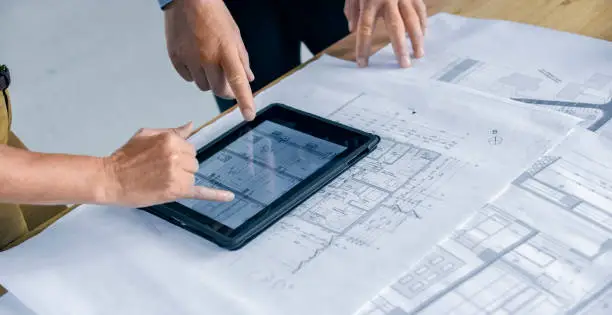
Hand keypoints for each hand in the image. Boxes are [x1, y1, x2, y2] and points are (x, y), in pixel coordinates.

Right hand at [102, 122, 234, 206]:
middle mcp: (177, 155)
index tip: (163, 160)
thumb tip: (191, 125)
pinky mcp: (176, 190)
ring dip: (181, 179)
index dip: (178, 155)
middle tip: (159, 171)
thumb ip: (171, 131)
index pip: (189, 147)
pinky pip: (201, 192)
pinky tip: (229, 196)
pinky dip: (216, 195)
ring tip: (160, 180)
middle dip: (180, 167)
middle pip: (193, 162)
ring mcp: (177, 173)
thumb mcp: (146, 135)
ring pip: (192, 176)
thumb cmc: (125, 157)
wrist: (110, 178)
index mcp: (171, 139)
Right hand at [164, 0, 255, 120]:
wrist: (188, 0)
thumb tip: (248, 78)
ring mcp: (190, 59)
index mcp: (226, 51)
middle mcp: (208, 58)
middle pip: (218, 90)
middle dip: (225, 89)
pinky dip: (193, 74)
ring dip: (208, 80)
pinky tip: (194, 59)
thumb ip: (242, 59)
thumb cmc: (214, 14)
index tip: (249, 115)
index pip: (238, 81)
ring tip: (208, 63)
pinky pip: (187, 78)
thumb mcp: (234, 35)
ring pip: (203, 86)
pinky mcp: (176, 58)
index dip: (244, 101)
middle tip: (226, 80)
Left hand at [344, 0, 426, 67]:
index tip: (363, 64)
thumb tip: (352, 29)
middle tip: (404, 64)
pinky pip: (420, 9)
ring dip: (417, 38)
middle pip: (395, 27)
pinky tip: (423, 35)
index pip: (364, 29)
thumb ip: (351, 9)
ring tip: (419, 54)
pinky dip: (423, 23)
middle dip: (400, 47)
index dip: (363, 47)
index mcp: (369, 1)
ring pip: (413, 19)